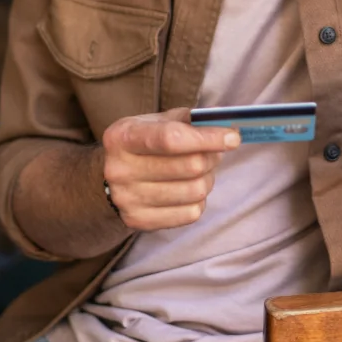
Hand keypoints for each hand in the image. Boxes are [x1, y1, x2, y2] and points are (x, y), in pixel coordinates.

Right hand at [100, 107, 238, 229]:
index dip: (207, 138)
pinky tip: (188, 189)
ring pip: (195, 191)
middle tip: (215, 152)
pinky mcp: (139, 221)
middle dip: (212, 157)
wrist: (107, 178)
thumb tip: (226, 126)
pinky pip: (191, 213)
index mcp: (122, 137)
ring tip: (201, 171)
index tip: (233, 138)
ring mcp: (127, 199)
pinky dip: (199, 200)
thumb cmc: (142, 143)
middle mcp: (119, 170)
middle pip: (190, 166)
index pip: (171, 139)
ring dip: (208, 179)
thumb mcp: (155, 122)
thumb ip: (188, 120)